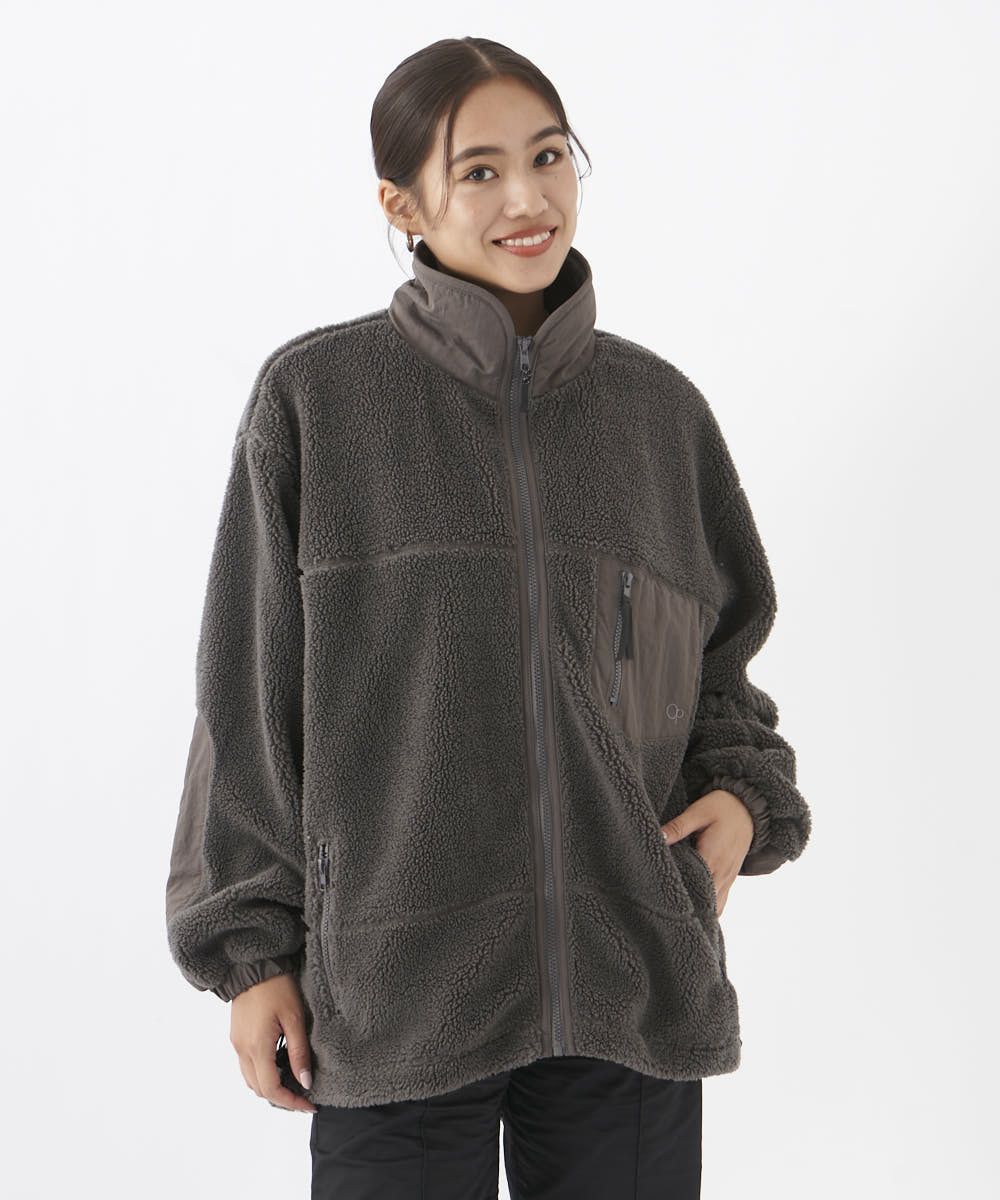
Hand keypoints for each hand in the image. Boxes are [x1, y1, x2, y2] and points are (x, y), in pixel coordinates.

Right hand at [230, 973, 317, 1113]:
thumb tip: (306, 1082)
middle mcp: (242, 1050)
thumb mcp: (294, 1018)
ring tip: (294, 1081)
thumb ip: (299, 1052)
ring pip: (251, 1080)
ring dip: (271, 1086)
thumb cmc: (277, 987)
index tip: (310, 1105)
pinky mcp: (237, 1037)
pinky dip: (263, 1073)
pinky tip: (280, 1064)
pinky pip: (247, 1066)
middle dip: (282, 1098)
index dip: (291, 1102)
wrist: (253, 965)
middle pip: (259, 1090)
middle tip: (305, 1096)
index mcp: (257, 1047)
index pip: (272, 1089)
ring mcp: (237, 1044)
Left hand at [661, 789, 754, 916]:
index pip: (694, 886)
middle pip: (705, 903)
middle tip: (665, 910)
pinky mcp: (730, 878)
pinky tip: (695, 909)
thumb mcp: (698, 812)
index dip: (678, 895)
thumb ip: (678, 827)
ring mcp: (728, 878)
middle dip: (688, 908)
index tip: (660, 899)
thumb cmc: (722, 807)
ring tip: (678, 913)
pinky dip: (710, 908)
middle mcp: (722, 873)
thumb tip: (658, 837)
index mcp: (713, 857)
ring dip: (700, 911)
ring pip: (715, 907)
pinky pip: (721, 902)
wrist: (748, 807)